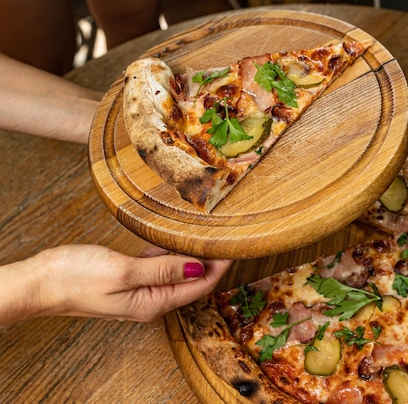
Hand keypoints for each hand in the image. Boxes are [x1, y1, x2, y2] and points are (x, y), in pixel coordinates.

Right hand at [2, 245, 231, 325]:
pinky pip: (157, 266)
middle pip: (191, 281)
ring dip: (191, 256)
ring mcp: (139, 290)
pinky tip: (176, 240)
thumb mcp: (124, 272)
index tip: (235, 248)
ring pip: (175, 272)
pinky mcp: (128, 278)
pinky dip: (169, 253)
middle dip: (210, 262)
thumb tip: (197, 268)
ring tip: (208, 237)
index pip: (197, 286)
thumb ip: (162, 270)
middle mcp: (150, 300)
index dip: (218, 268)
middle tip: (227, 238)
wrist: (39, 282)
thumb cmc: (74, 278)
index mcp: (152, 304)